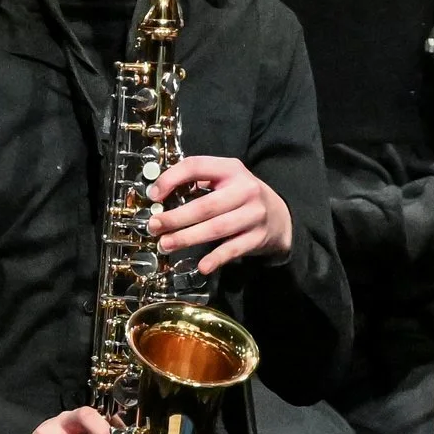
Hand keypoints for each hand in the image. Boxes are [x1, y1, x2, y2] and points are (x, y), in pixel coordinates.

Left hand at [149, 157, 293, 274]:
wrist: (280, 216)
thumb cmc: (241, 196)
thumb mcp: (224, 179)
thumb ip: (198, 181)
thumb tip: (160, 193)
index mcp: (231, 169)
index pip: (197, 166)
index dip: (171, 179)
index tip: (153, 196)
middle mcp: (245, 190)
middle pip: (205, 205)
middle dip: (175, 218)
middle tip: (154, 226)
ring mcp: (254, 214)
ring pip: (216, 228)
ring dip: (187, 238)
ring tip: (166, 244)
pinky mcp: (258, 237)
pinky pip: (233, 249)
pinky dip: (216, 258)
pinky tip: (202, 266)